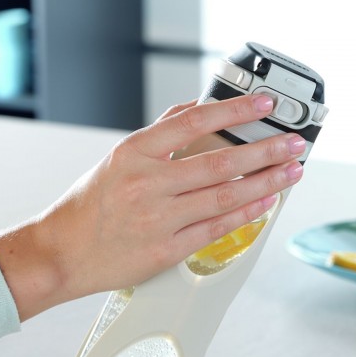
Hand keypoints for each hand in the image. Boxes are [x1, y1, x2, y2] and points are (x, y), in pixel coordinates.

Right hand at [0, 94, 305, 320]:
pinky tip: (267, 203)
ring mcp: (158, 218)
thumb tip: (200, 107)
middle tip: (295, 142)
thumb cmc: (91, 206)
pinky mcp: (166, 250)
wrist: (61, 253)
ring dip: (267, 182)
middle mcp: (147, 183)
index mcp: (134, 152)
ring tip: (292, 172)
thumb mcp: (119, 159)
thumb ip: (161, 134)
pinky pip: (217, 228)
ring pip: (225, 196)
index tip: (265, 103)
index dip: (235, 110)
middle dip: (266, 150)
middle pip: (221, 162)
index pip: (194, 121)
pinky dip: (247, 214)